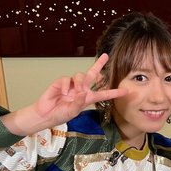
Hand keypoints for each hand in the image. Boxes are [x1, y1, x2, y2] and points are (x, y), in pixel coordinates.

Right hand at [3, 54, 126, 134]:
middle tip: (105, 56)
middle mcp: (81, 90)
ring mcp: (71, 85)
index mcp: (87, 98)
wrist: (45, 114)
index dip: (114, 92)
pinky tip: (64, 93)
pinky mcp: (61, 83)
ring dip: (79, 82)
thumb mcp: (72, 112)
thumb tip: (83, 92)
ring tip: (76, 91)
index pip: (103, 94)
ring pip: (80, 75)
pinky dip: (66, 85)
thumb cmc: (60, 115)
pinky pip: (66, 79)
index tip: (125, 91)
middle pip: (92, 75)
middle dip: (98, 65)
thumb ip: (79, 103)